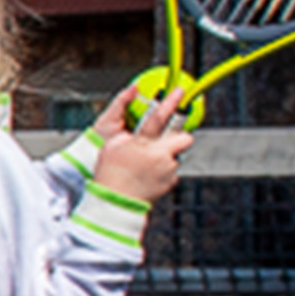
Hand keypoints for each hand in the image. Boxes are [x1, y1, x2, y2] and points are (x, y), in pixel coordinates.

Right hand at [86, 84, 194, 204]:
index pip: (159, 117)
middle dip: (180, 136)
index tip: (179, 92)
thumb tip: (137, 128)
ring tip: (149, 164)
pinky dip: (164, 171)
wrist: (115, 203)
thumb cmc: (110, 175)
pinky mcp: (170, 183)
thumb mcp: (112, 146)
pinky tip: (149, 175)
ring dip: (167, 156)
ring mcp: (167, 170)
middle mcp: (160, 156)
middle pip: (184, 137)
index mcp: (144, 143)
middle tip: (169, 138)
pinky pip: (172, 171)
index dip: (170, 102)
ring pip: (176, 155)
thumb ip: (127, 134)